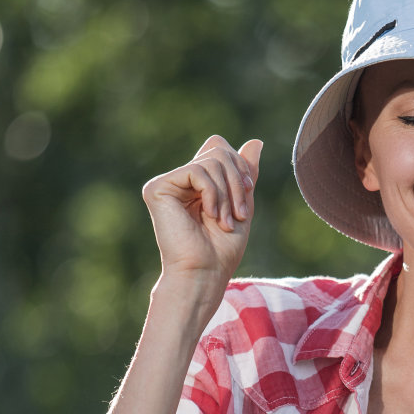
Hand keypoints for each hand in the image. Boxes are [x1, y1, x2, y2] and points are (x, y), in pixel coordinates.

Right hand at [141, 135, 262, 290]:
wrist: (204, 273)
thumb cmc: (222, 249)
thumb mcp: (242, 205)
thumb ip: (245, 174)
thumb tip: (256, 141)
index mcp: (197, 183)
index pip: (220, 148)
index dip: (239, 165)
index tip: (248, 190)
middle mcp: (180, 180)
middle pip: (218, 149)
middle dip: (238, 180)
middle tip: (239, 213)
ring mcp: (167, 183)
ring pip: (211, 160)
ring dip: (228, 193)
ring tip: (225, 221)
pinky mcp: (157, 188)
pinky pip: (197, 171)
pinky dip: (213, 193)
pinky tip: (209, 214)